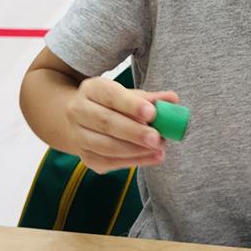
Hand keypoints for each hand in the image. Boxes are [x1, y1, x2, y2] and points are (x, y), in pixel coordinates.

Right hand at [65, 76, 179, 173]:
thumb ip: (151, 98)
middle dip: (134, 132)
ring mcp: (78, 136)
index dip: (131, 105)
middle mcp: (78, 111)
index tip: (152, 112)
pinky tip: (152, 157)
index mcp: (91, 89)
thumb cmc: (113, 105)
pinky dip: (133, 161)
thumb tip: (172, 99)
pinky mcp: (85, 157)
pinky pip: (109, 162)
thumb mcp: (129, 95)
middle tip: (157, 138)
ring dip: (135, 150)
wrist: (83, 121)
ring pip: (106, 146)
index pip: (110, 95)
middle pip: (106, 122)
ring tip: (159, 149)